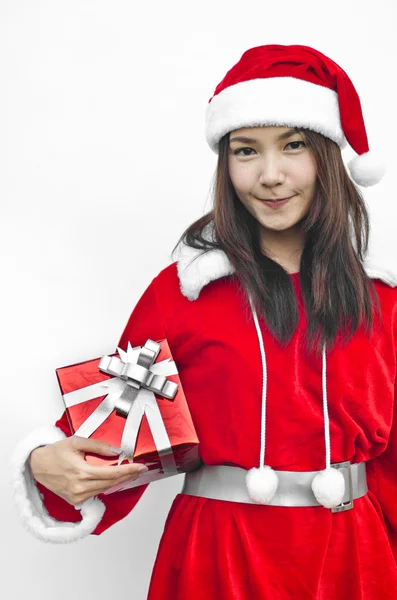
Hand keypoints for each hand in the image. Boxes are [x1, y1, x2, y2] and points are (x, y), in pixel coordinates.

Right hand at [29, 436, 147, 505]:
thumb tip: (116, 451)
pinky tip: (113, 479)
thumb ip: (98, 446)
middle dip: (128, 475)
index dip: (129, 470)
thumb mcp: (77, 442)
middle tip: (139, 469)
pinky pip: (96, 493)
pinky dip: (106, 486)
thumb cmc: (55, 453)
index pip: (112, 473)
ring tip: (129, 472)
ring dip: (118, 481)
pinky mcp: (75, 501)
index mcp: (81, 472)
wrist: (38, 466)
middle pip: (111, 483)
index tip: (140, 466)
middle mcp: (80, 487)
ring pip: (105, 489)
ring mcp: (78, 496)